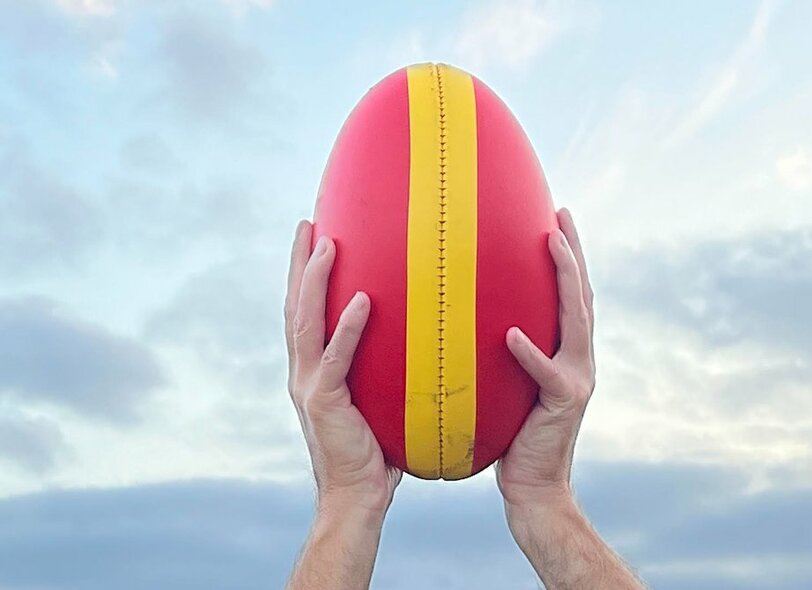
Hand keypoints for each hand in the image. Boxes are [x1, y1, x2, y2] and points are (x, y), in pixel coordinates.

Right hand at [284, 220, 401, 515]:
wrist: (355, 497)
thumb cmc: (374, 452)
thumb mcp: (378, 403)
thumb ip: (385, 372)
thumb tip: (420, 344)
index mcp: (313, 369)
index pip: (304, 312)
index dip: (304, 275)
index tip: (312, 236)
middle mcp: (303, 371)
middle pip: (295, 305)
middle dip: (299, 264)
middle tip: (307, 224)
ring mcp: (309, 385)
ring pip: (305, 322)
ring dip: (315, 281)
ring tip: (325, 242)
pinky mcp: (324, 402)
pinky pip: (336, 358)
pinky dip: (346, 328)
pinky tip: (361, 300)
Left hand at [496, 207, 594, 509]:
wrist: (533, 486)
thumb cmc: (511, 435)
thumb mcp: (505, 386)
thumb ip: (498, 354)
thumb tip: (462, 322)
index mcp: (566, 352)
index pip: (569, 295)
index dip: (568, 256)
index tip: (557, 217)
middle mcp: (579, 359)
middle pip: (581, 295)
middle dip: (574, 251)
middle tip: (561, 213)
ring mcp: (577, 380)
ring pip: (575, 320)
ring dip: (565, 280)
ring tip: (552, 243)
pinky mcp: (563, 404)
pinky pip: (545, 374)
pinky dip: (530, 353)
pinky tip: (512, 335)